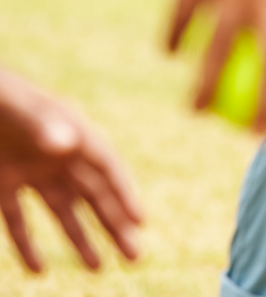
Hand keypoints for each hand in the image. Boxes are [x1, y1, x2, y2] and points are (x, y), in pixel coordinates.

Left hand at [0, 69, 142, 271]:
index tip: (140, 222)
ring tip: (99, 268)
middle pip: (93, 194)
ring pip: (62, 210)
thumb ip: (41, 124)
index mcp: (70, 131)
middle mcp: (57, 153)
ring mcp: (29, 169)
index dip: (124, 193)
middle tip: (135, 257)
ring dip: (80, 238)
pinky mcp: (0, 183)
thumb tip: (67, 145)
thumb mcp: (17, 108)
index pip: (106, 167)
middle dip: (114, 225)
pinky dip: (27, 243)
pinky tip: (38, 269)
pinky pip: (17, 218)